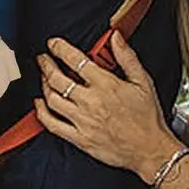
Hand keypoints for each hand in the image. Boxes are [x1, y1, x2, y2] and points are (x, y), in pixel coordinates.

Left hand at [34, 33, 176, 182]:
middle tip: (43, 58)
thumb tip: (116, 38)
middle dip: (46, 64)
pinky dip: (41, 112)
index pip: (75, 60)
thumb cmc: (147, 118)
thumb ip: (127, 57)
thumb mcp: (143, 81)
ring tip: (43, 77)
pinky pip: (53, 124)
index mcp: (106, 85)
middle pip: (57, 79)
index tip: (54, 44)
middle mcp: (91, 102)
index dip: (60, 48)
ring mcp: (83, 121)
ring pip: (52, 99)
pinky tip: (39, 104)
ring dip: (44, 85)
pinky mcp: (79, 138)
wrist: (150, 150)